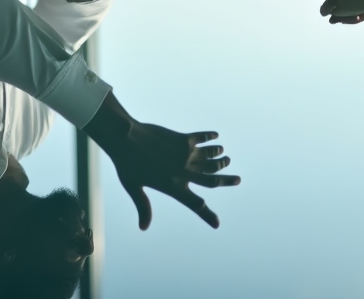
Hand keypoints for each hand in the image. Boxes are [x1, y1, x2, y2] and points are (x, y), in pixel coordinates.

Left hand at [87, 95, 239, 229]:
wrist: (125, 139)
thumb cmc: (127, 164)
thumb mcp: (134, 187)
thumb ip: (143, 206)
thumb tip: (144, 227)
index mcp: (172, 187)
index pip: (194, 204)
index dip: (207, 215)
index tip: (217, 224)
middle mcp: (183, 172)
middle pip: (212, 179)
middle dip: (227, 180)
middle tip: (238, 179)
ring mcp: (184, 154)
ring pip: (210, 158)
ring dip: (219, 158)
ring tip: (226, 157)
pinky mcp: (182, 139)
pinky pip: (201, 138)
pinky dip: (210, 138)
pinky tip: (215, 136)